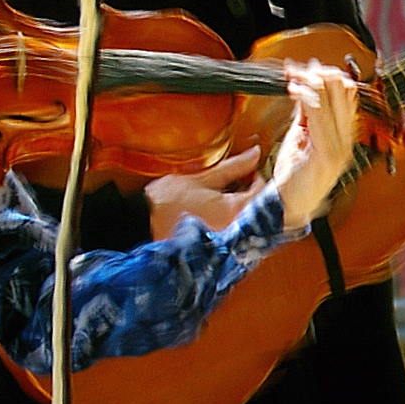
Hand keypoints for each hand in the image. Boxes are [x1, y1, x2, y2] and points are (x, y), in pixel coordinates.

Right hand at [145, 146, 264, 238]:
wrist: (142, 225)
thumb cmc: (168, 201)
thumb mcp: (202, 178)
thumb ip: (233, 167)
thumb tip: (255, 153)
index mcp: (235, 211)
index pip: (262, 192)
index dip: (257, 176)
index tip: (246, 170)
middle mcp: (236, 232)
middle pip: (258, 209)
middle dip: (251, 194)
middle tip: (238, 181)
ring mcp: (225, 244)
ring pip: (246, 223)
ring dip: (242, 209)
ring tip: (225, 198)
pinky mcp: (215, 251)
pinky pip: (233, 235)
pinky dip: (230, 223)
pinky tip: (216, 215)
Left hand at [272, 60, 358, 230]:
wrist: (290, 203)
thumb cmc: (295, 173)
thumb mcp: (302, 135)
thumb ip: (306, 113)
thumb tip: (305, 84)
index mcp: (345, 134)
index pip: (347, 94)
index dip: (327, 74)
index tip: (305, 66)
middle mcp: (347, 140)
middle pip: (342, 92)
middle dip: (318, 74)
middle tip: (297, 68)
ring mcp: (340, 148)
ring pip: (330, 100)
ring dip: (309, 82)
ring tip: (292, 76)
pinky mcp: (327, 154)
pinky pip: (318, 117)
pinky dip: (305, 98)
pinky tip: (294, 89)